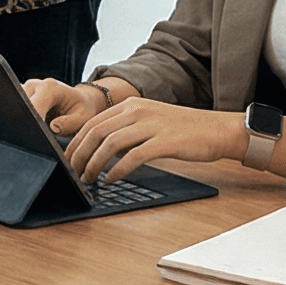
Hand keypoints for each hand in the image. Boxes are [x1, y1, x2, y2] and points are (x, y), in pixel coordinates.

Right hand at [22, 77, 110, 137]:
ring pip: (14, 107)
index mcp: (50, 87)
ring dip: (21, 122)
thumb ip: (70, 123)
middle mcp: (34, 85)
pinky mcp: (19, 95)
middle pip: (20, 107)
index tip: (37, 140)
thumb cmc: (82, 109)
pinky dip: (18, 118)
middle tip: (34, 141)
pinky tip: (26, 128)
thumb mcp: (84, 117)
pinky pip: (14, 107)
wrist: (79, 99)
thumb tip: (53, 128)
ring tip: (32, 134)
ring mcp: (24, 89)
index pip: (34, 107)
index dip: (33, 124)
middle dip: (26, 124)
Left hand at [61, 100, 243, 184]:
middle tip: (73, 171)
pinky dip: (118, 169)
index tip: (68, 158)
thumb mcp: (150, 121)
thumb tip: (101, 149)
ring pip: (111, 143)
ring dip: (95, 164)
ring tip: (89, 178)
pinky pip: (133, 156)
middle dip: (80, 154)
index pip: (93, 122)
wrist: (217, 129)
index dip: (76, 141)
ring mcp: (152, 125)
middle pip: (97, 131)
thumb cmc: (184, 130)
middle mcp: (138, 111)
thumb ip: (127, 130)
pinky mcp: (165, 141)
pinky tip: (112, 179)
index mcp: (132, 105)